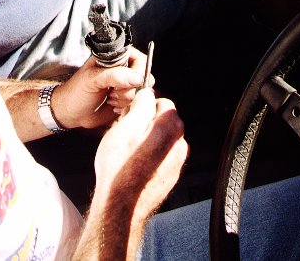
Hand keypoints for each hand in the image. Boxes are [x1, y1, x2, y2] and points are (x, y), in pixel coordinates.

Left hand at [53, 47, 153, 128]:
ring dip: (125, 99)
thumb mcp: (92, 80)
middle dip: (129, 88)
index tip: (126, 82)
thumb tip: (137, 78)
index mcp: (115, 58)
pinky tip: (113, 106)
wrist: (70, 113)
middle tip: (112, 91)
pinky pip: (137, 103)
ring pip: (141, 92)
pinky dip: (126, 106)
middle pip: (143, 77)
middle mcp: (123, 70)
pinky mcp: (126, 99)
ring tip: (109, 98)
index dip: (137, 72)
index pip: (139, 60)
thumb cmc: (76, 92)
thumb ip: (115, 76)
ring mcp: (126, 85)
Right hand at [73, 88, 186, 259]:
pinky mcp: (170, 175)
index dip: (143, 107)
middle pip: (162, 122)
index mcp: (171, 126)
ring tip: (126, 153)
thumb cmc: (120, 168)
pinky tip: (132, 165)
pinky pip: (160, 158)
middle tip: (125, 134)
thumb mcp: (126, 126)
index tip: (131, 115)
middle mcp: (179, 143)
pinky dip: (148, 157)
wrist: (121, 206)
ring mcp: (177, 161)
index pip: (162, 102)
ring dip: (145, 141)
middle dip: (144, 124)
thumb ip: (141, 105)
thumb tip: (147, 94)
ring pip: (160, 140)